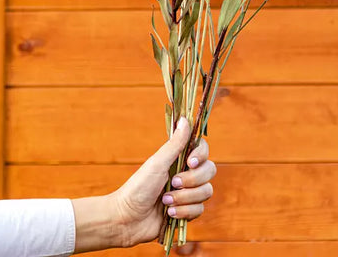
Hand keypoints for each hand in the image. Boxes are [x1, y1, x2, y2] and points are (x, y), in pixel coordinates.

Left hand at [72, 117, 215, 252]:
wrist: (127, 220)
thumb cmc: (138, 187)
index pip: (203, 149)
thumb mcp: (157, 163)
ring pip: (206, 191)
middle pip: (209, 170)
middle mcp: (187, 174)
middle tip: (173, 183)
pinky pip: (200, 209)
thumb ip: (175, 143)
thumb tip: (185, 118)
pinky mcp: (187, 211)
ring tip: (165, 201)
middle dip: (192, 180)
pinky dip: (184, 212)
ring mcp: (188, 193)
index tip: (189, 162)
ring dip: (185, 197)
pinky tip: (169, 213)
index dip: (201, 155)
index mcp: (179, 159)